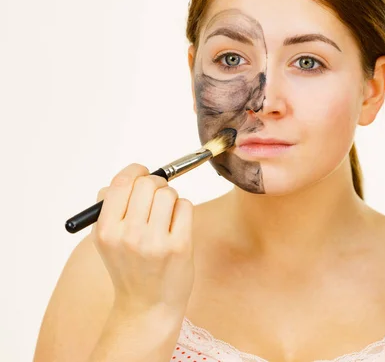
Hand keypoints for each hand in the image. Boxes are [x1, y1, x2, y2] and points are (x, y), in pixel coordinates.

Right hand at [92, 163, 194, 318]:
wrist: (147, 305)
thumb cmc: (128, 266)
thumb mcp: (106, 240)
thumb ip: (109, 207)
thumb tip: (131, 175)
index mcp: (105, 231)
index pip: (121, 183)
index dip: (135, 171)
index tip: (142, 173)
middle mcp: (128, 236)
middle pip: (148, 184)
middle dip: (156, 184)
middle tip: (157, 196)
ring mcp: (155, 242)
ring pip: (169, 193)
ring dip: (171, 198)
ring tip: (166, 216)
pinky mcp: (179, 247)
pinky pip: (185, 206)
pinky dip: (182, 210)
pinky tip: (175, 226)